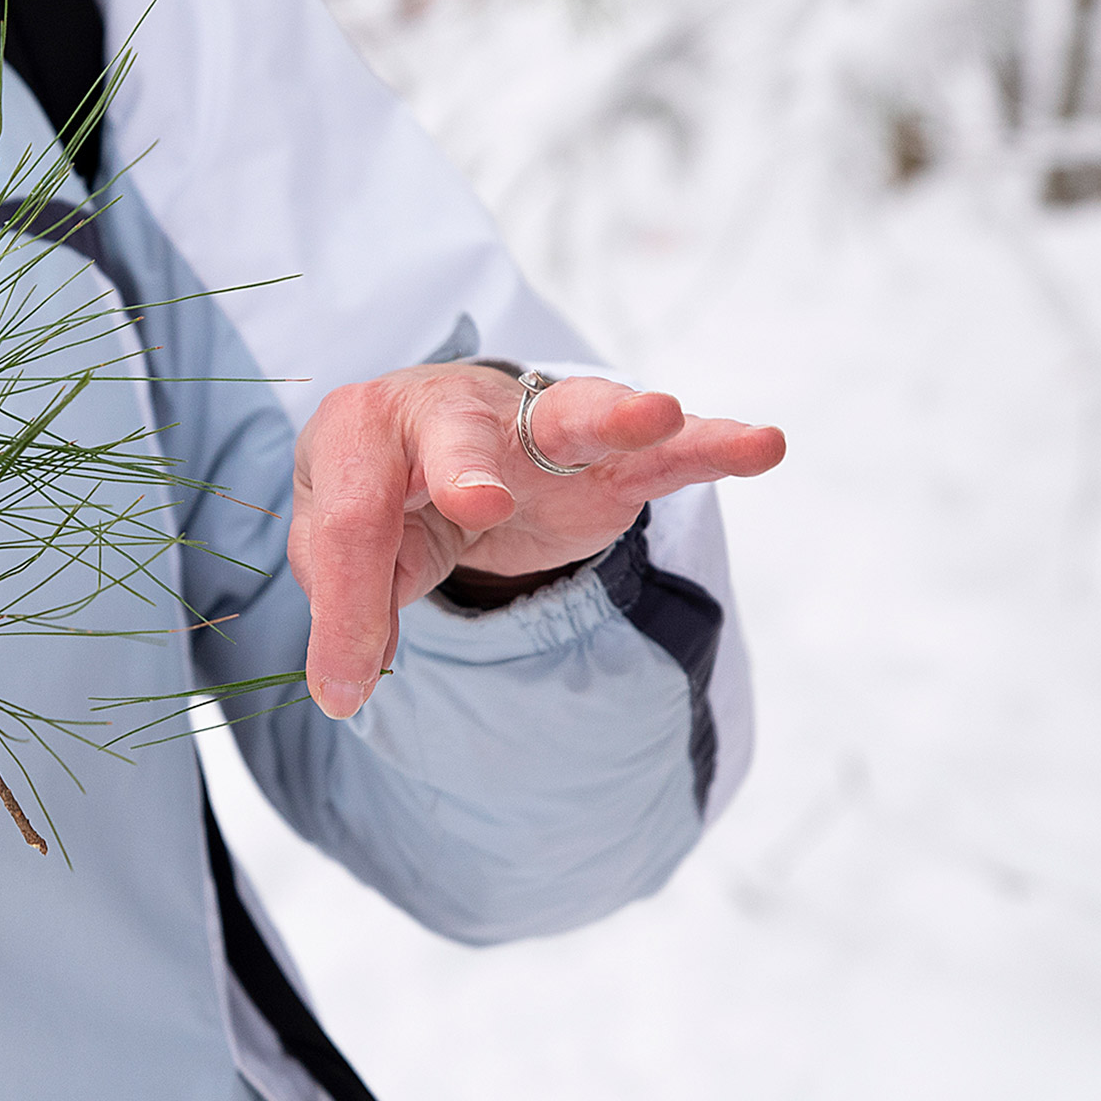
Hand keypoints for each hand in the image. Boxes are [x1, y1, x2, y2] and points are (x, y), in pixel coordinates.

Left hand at [288, 363, 784, 718]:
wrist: (428, 436)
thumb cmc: (379, 490)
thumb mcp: (339, 547)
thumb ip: (348, 604)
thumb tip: (345, 688)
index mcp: (364, 433)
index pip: (352, 521)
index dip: (349, 607)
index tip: (345, 685)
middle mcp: (449, 412)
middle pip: (456, 441)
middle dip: (466, 470)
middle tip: (476, 502)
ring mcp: (535, 431)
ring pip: (575, 418)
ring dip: (618, 417)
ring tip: (662, 413)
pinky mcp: (604, 464)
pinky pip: (661, 457)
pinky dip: (710, 449)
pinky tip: (760, 444)